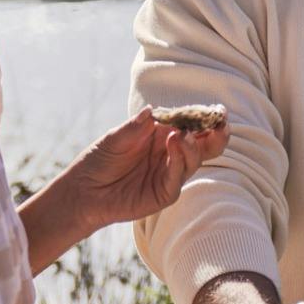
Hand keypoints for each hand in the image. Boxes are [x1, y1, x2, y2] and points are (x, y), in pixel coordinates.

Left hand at [61, 109, 226, 230]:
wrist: (82, 192)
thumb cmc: (98, 161)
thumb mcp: (114, 139)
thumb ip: (134, 128)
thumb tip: (152, 110)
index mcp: (163, 135)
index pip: (191, 125)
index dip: (206, 117)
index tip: (217, 110)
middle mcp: (171, 154)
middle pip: (204, 144)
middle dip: (217, 134)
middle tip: (221, 123)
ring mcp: (169, 174)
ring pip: (195, 159)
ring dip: (193, 145)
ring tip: (181, 134)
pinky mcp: (164, 193)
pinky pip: (178, 178)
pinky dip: (180, 161)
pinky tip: (175, 145)